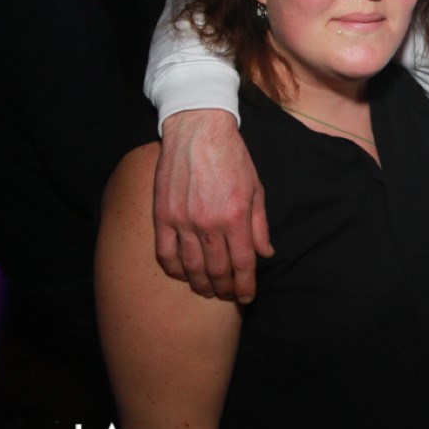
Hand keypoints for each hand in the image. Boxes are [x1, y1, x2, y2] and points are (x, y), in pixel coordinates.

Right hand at [154, 110, 271, 301]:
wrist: (198, 130)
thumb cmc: (232, 158)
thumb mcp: (256, 189)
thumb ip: (259, 225)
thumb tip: (265, 253)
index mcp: (236, 216)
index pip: (243, 263)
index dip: (245, 285)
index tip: (246, 297)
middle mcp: (209, 222)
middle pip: (217, 270)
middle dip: (224, 289)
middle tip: (227, 297)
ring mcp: (182, 220)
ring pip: (191, 267)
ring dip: (200, 284)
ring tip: (207, 290)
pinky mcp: (162, 215)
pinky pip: (165, 253)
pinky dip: (173, 269)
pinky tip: (182, 274)